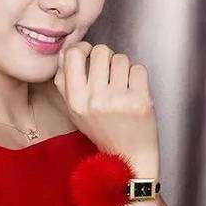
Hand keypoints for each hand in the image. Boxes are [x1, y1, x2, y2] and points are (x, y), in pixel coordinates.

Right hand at [53, 41, 159, 178]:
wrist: (128, 157)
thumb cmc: (102, 129)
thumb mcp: (74, 110)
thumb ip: (66, 82)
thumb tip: (67, 51)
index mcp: (75, 101)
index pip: (73, 55)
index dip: (83, 48)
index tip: (90, 54)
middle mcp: (94, 100)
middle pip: (101, 51)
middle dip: (107, 56)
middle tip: (110, 71)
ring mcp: (118, 100)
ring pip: (121, 58)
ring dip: (123, 67)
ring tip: (122, 84)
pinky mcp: (140, 101)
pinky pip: (138, 68)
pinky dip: (137, 76)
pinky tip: (134, 90)